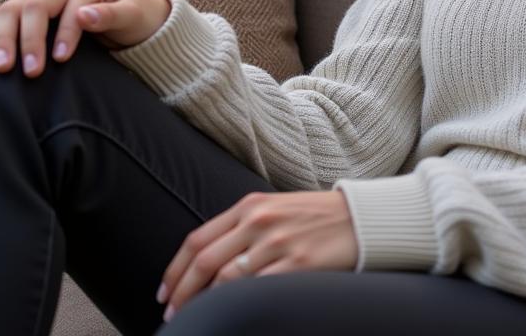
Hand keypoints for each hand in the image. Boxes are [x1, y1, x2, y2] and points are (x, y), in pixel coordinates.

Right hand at [0, 0, 171, 76]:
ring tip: (1, 67)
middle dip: (26, 40)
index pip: (65, 9)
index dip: (63, 34)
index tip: (61, 59)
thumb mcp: (134, 15)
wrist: (130, 16)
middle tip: (29, 72)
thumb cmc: (135, 16)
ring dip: (0, 38)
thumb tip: (85, 14)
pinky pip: (1, 18)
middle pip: (30, 7)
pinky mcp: (27, 11)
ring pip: (9, 11)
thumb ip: (112, 15)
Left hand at [157, 190, 358, 321]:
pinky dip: (236, 305)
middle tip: (172, 315)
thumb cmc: (315, 216)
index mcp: (250, 204)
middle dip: (181, 294)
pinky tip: (231, 315)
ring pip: (224, 280)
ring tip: (196, 320)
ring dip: (203, 305)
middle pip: (204, 262)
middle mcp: (260, 220)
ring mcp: (278, 242)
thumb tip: (206, 260)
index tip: (164, 293)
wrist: (360, 217)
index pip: (198, 240)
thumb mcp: (274, 207)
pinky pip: (256, 291)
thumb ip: (242, 225)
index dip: (174, 271)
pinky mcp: (298, 265)